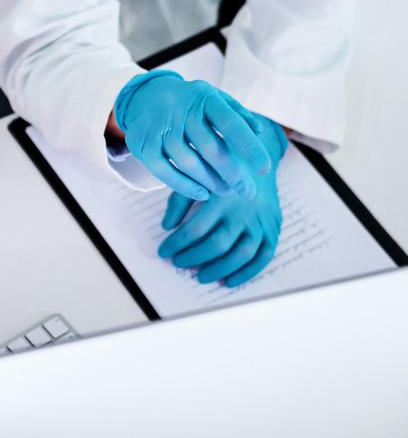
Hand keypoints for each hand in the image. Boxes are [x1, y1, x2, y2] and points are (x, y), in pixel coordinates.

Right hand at [113, 71, 273, 200]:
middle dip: (233, 174)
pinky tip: (202, 193)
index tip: (265, 169)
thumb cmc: (189, 102)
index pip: (230, 123)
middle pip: (210, 148)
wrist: (144, 95)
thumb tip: (260, 131)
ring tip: (226, 190)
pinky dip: (185, 186)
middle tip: (247, 191)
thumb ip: (237, 113)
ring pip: (188, 163)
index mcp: (204, 97)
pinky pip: (165, 171)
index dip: (249, 147)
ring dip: (211, 182)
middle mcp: (180, 110)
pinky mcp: (142, 144)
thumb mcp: (213, 98)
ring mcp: (159, 127)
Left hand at [159, 132, 284, 286]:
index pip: (196, 229)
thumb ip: (180, 200)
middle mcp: (244, 210)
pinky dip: (247, 273)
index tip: (164, 252)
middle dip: (195, 258)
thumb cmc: (221, 168)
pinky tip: (229, 282)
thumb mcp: (196, 176)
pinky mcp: (274, 228)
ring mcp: (261, 221)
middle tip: (179, 264)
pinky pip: (263, 257)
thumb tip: (166, 226)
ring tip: (200, 276)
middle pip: (218, 244)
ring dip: (219, 270)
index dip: (177, 244)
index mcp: (222, 196)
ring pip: (241, 254)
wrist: (258, 156)